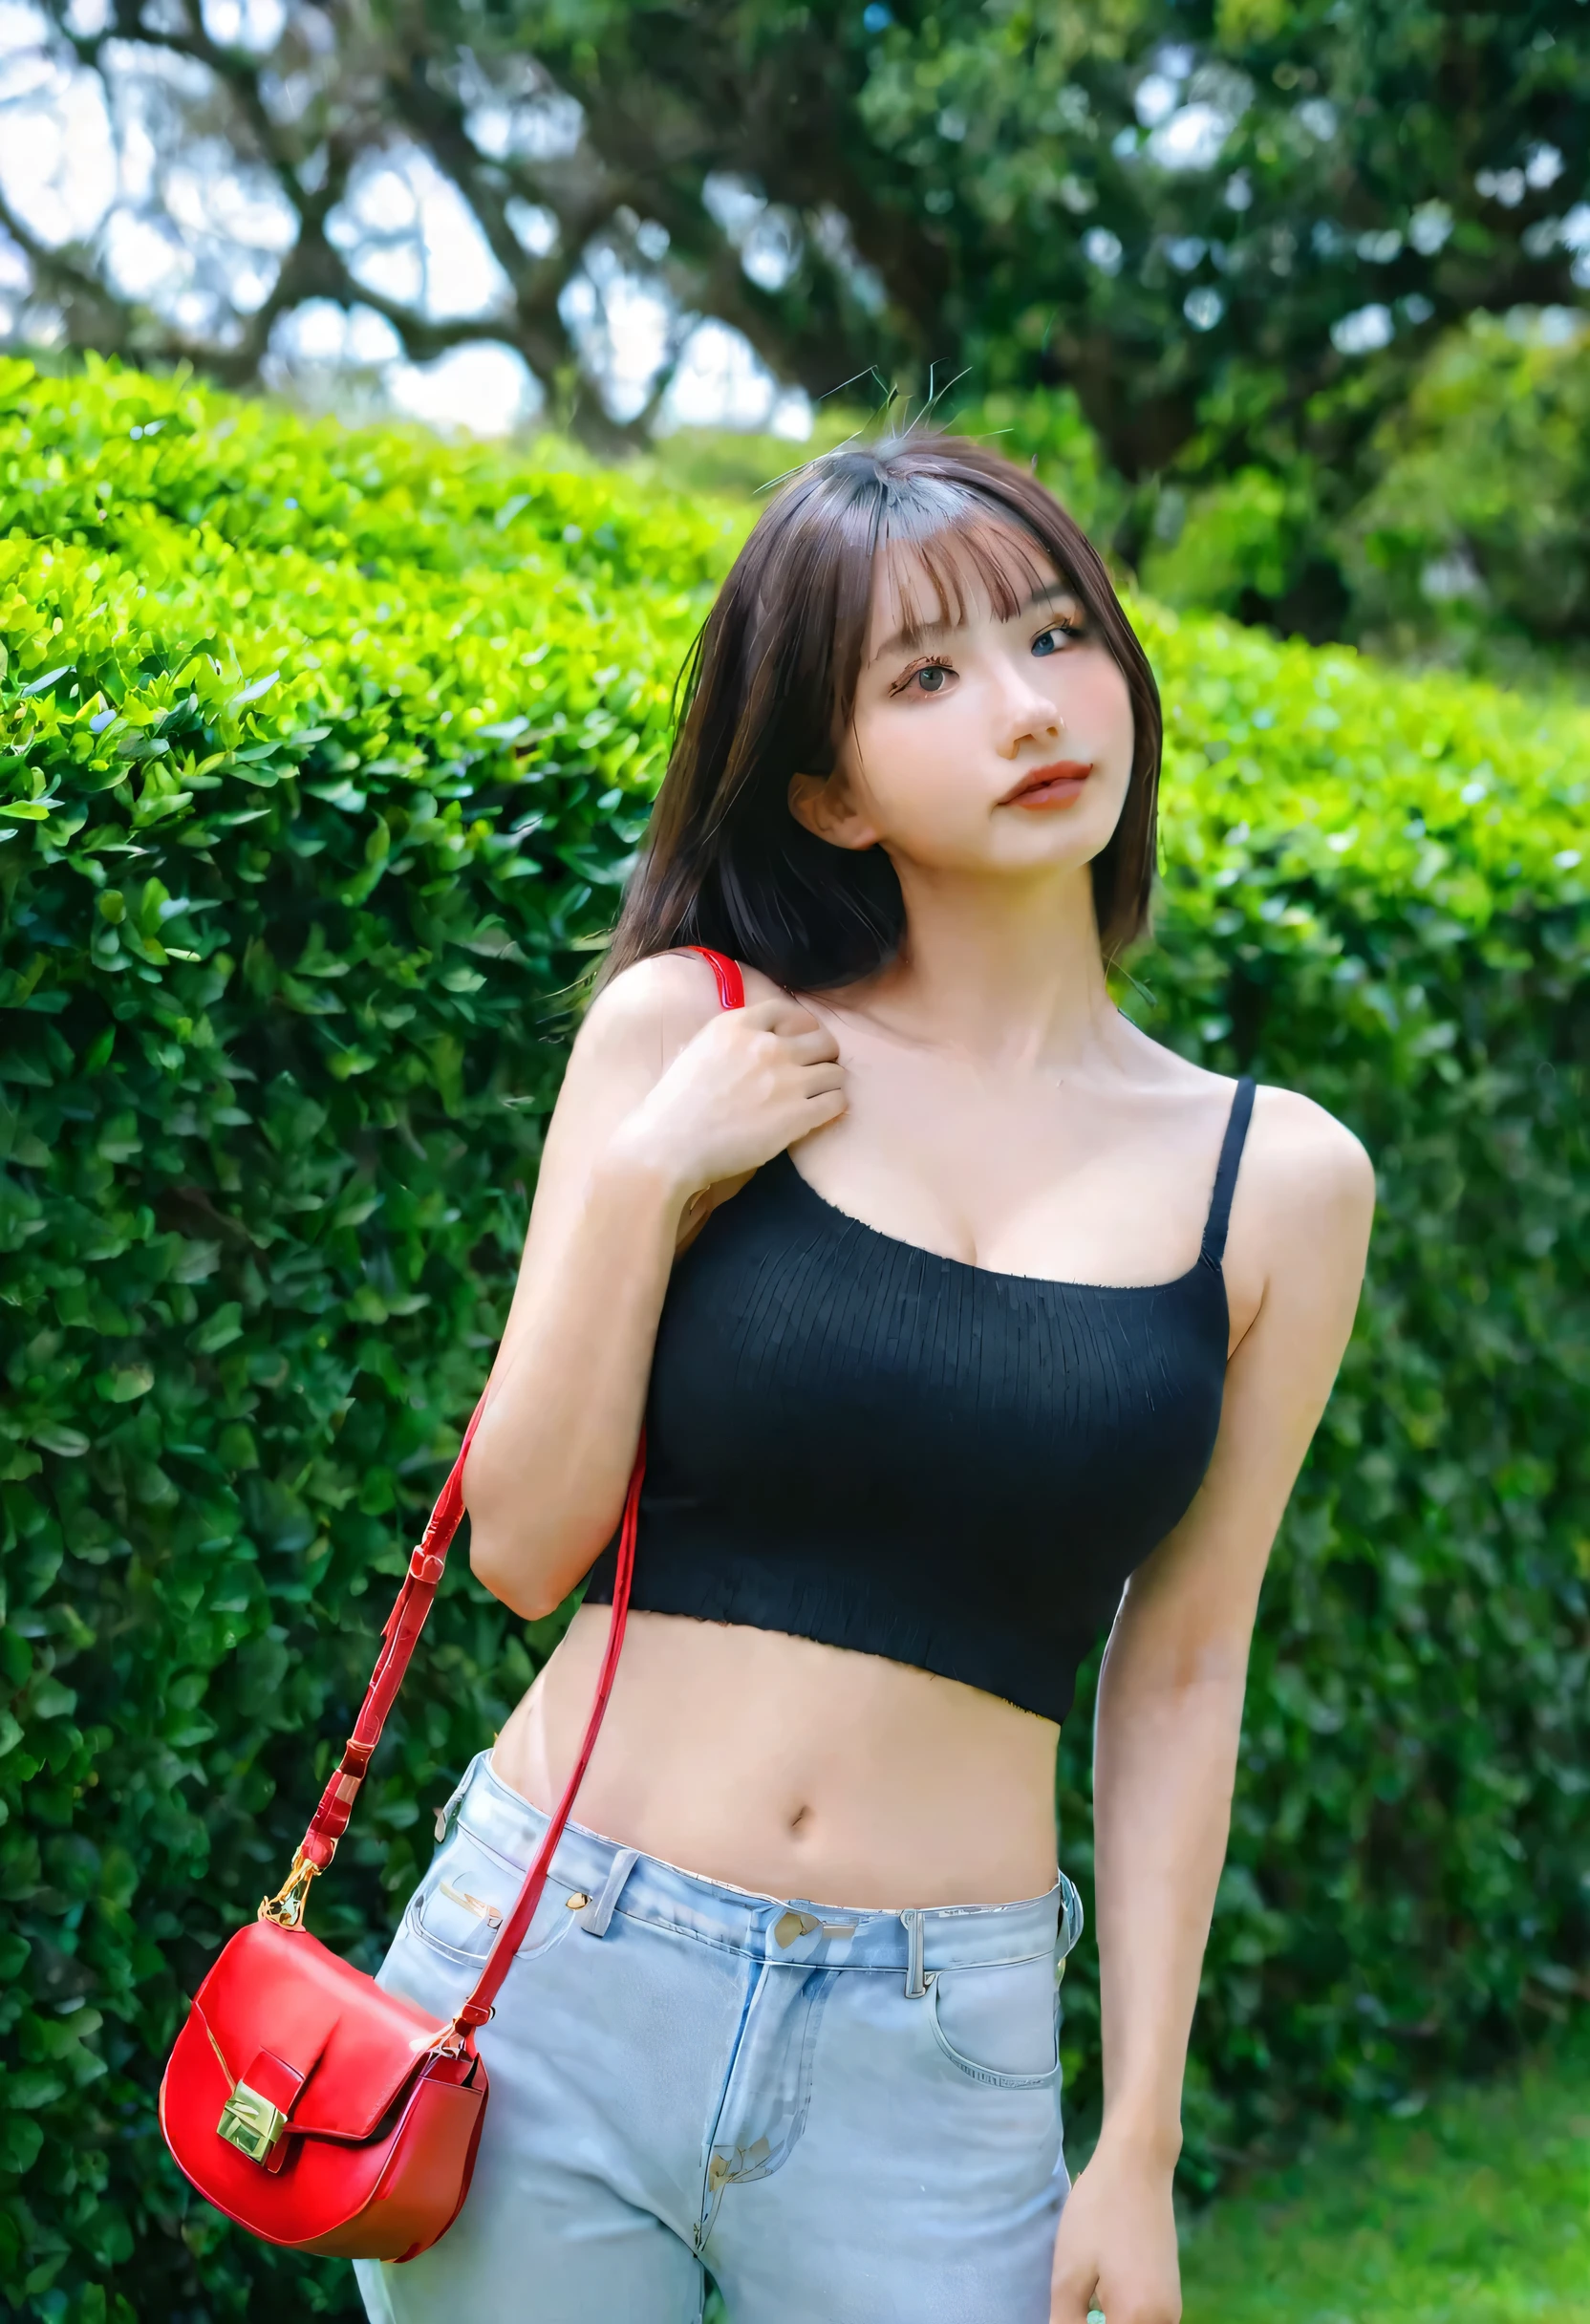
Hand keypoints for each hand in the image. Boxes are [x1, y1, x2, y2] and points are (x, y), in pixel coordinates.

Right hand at [609, 997, 845, 1205]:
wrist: (670, 1145)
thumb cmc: (673, 1104)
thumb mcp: (695, 1052)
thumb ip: (728, 1041)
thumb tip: (743, 1044)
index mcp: (738, 1025)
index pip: (787, 1010)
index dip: (800, 1025)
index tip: (800, 1039)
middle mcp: (768, 1046)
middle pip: (821, 1039)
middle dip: (822, 1054)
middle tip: (814, 1070)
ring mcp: (787, 1080)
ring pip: (835, 1071)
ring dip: (829, 1083)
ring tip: (818, 1096)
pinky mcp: (799, 1115)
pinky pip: (837, 1101)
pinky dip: (833, 1107)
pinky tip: (819, 1114)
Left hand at [1049, 2133, 1180, 2323]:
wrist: (1139, 2162)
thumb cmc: (1099, 2211)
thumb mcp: (1069, 2271)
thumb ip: (1066, 2321)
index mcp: (1138, 2320)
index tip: (1065, 2313)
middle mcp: (1165, 2321)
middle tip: (1069, 2308)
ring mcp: (1172, 2309)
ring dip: (1107, 2321)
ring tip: (1082, 2303)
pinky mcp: (1169, 2294)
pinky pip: (1143, 2321)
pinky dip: (1120, 2318)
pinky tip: (1099, 2296)